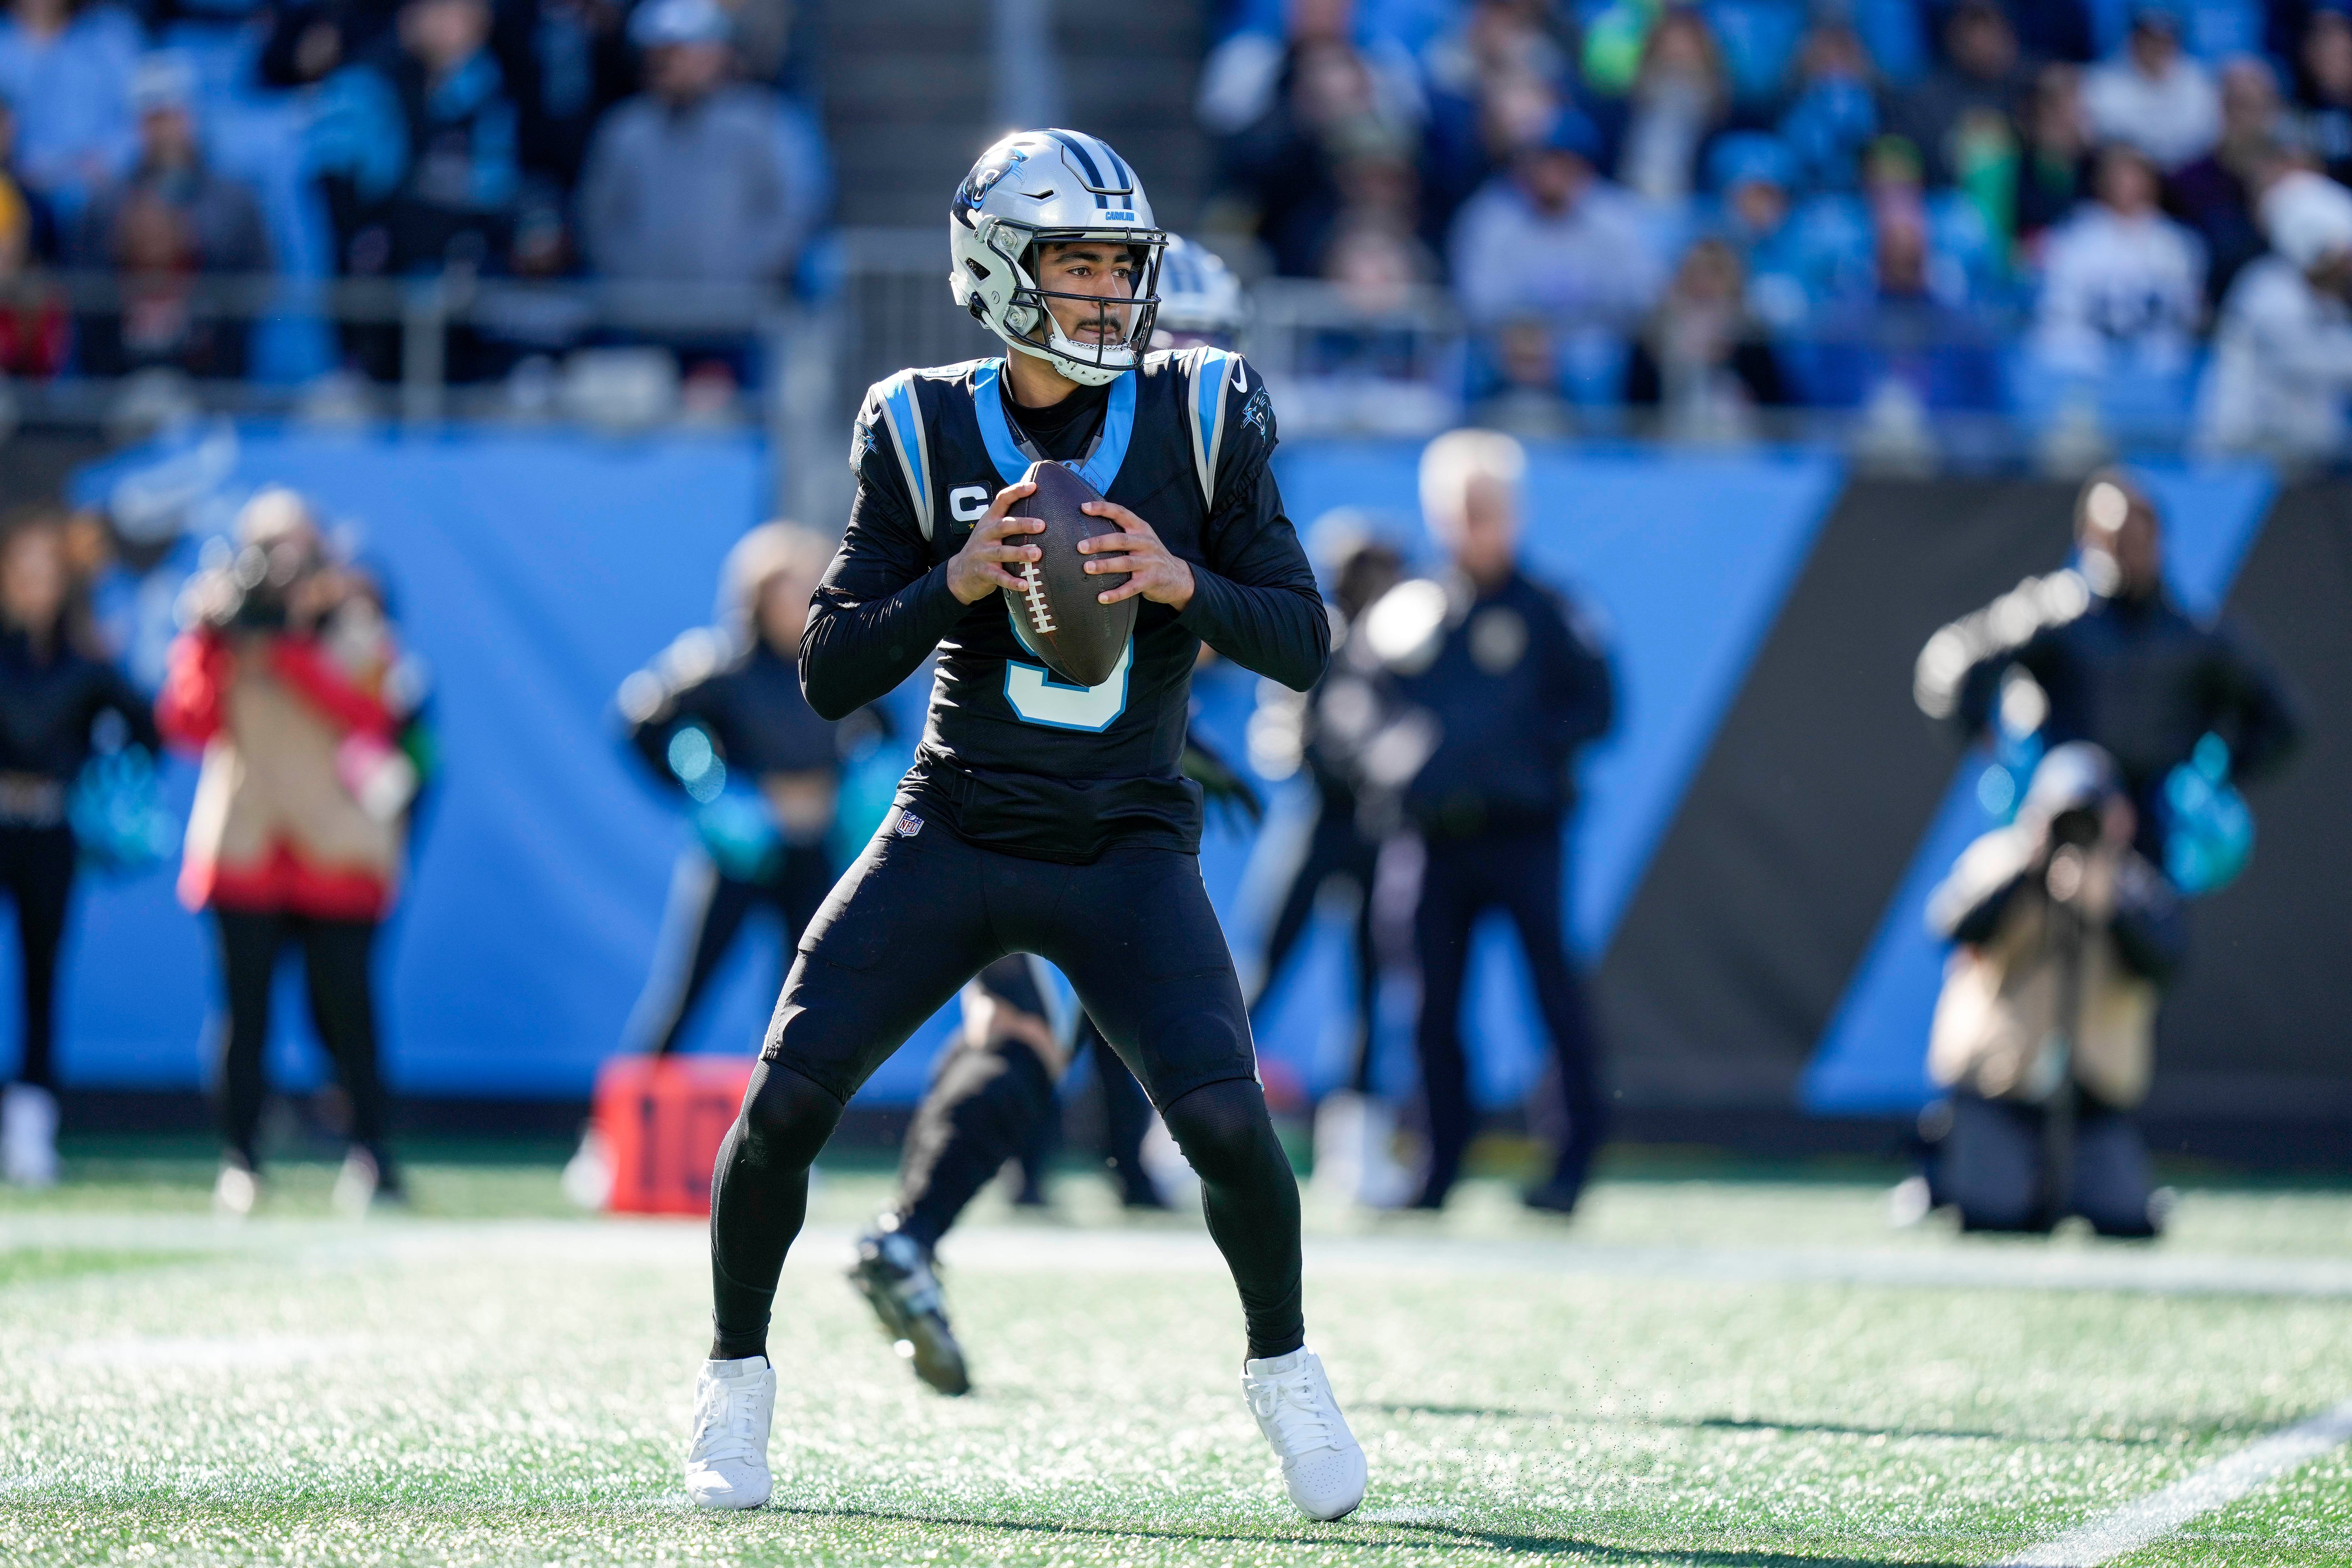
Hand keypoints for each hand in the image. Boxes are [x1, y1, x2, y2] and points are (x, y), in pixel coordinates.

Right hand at [946, 480, 1041, 604]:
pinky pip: (999, 577)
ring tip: (1037, 554)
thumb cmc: (984, 548)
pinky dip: (1012, 582)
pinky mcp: (982, 572)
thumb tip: (1040, 510)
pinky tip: (1025, 585)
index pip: (1001, 500)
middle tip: (1041, 525)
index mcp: (989, 521)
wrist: (959, 573)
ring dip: (1020, 553)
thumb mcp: (991, 530)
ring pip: (1002, 552)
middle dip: (1022, 525)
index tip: (1033, 486)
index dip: (1016, 492)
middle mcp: (985, 535)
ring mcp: (982, 554)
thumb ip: (1009, 520)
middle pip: (1003, 526)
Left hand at [1077, 500, 1193, 609]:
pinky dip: (1116, 594)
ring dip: (1105, 565)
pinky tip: (1101, 598)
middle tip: (1080, 546)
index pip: (1121, 513)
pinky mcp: (1150, 581)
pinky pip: (1130, 588)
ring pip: (1125, 563)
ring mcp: (1149, 562)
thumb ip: (1123, 532)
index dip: (1103, 509)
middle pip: (1121, 540)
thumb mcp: (1142, 538)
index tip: (1083, 507)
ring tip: (1087, 568)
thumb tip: (1088, 528)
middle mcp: (1146, 543)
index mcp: (1141, 529)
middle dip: (1099, 543)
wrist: (1178, 576)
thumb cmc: (1150, 555)